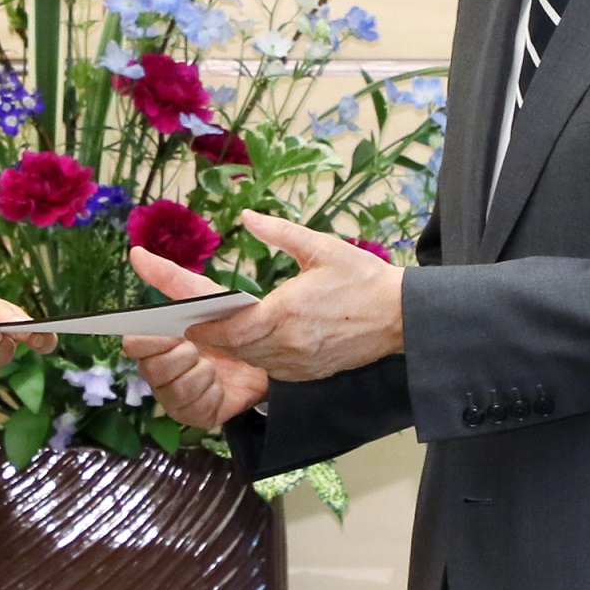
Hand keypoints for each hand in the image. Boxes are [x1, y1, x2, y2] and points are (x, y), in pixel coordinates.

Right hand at [120, 256, 267, 428]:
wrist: (270, 355)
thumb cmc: (231, 323)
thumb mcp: (205, 296)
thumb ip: (171, 278)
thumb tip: (136, 253)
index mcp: (157, 340)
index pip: (133, 344)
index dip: (146, 340)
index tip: (171, 332)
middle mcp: (161, 369)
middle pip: (148, 368)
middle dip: (173, 356)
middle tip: (195, 346)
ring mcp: (176, 394)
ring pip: (168, 389)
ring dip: (193, 373)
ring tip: (212, 364)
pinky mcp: (196, 414)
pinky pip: (188, 408)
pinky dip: (205, 393)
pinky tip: (218, 383)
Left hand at [130, 210, 403, 380]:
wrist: (402, 316)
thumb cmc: (363, 277)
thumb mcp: (321, 247)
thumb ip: (279, 232)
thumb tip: (247, 216)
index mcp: (286, 312)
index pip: (231, 328)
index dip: (205, 326)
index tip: (186, 319)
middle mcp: (289, 344)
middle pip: (236, 347)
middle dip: (213, 337)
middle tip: (193, 324)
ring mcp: (301, 362)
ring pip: (252, 360)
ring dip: (234, 347)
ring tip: (218, 330)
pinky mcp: (312, 373)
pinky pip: (273, 369)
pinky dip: (258, 356)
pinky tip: (254, 342)